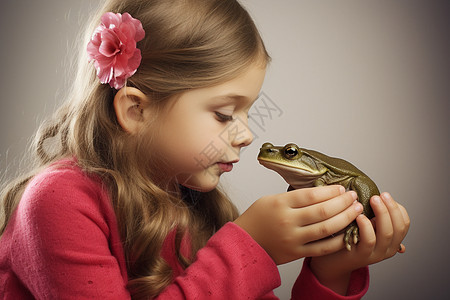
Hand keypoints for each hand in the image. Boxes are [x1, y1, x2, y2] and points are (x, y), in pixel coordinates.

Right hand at [234, 185, 363, 264]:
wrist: (244, 243)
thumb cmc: (257, 218)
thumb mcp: (270, 199)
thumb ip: (293, 197)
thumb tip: (322, 192)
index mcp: (280, 204)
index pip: (311, 195)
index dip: (331, 191)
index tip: (342, 188)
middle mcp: (287, 221)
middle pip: (323, 211)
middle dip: (343, 203)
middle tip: (354, 197)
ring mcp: (293, 239)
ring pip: (326, 228)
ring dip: (345, 218)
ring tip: (356, 210)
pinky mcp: (296, 253)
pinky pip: (322, 247)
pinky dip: (338, 240)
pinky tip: (348, 231)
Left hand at [309, 192, 409, 293]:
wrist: (333, 261)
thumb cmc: (348, 238)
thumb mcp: (365, 226)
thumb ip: (373, 215)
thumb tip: (376, 194)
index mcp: (391, 240)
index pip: (404, 223)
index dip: (396, 208)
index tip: (385, 195)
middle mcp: (387, 248)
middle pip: (398, 227)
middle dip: (390, 208)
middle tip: (380, 194)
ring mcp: (376, 254)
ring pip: (386, 233)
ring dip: (381, 213)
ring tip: (372, 200)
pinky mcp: (361, 256)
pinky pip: (369, 240)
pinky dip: (366, 226)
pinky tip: (360, 216)